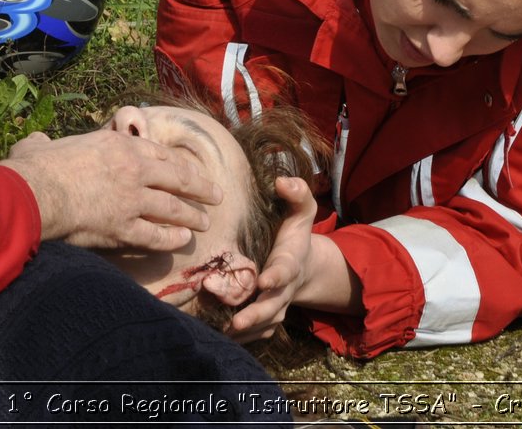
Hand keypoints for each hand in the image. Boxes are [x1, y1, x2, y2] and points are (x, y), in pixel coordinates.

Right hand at [0, 129, 222, 251]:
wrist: (38, 192)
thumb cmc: (39, 167)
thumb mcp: (46, 145)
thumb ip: (46, 143)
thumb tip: (33, 141)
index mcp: (120, 146)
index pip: (161, 153)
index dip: (181, 164)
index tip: (192, 170)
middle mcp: (134, 171)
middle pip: (178, 179)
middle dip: (201, 188)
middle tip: (216, 195)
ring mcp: (132, 200)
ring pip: (172, 208)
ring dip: (192, 215)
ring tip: (204, 222)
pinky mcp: (125, 228)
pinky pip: (155, 236)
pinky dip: (171, 238)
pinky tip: (182, 240)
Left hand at [226, 176, 317, 340]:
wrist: (305, 267)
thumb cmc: (295, 234)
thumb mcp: (301, 211)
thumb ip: (297, 194)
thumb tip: (282, 180)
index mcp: (290, 262)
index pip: (284, 270)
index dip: (276, 276)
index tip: (264, 281)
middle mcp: (284, 289)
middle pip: (272, 307)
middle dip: (255, 314)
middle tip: (235, 322)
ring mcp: (276, 307)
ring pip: (263, 325)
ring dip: (244, 331)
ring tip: (219, 335)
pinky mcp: (266, 319)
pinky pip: (255, 335)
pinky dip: (240, 340)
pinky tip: (216, 338)